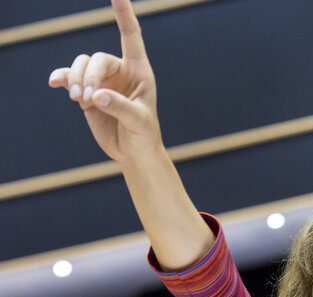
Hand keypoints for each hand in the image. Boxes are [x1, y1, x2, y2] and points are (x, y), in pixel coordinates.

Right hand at [48, 0, 161, 163]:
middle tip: (88, 98)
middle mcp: (120, 71)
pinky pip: (68, 78)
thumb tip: (97, 96)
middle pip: (97, 58)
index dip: (124, 15)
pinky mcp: (86, 93)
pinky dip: (61, 79)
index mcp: (139, 71)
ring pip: (81, 66)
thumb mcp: (139, 121)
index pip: (131, 37)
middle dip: (90, 75)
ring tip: (80, 100)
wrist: (133, 151)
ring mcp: (101, 81)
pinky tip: (54, 84)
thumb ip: (121, 107)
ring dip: (76, 79)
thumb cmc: (144, 134)